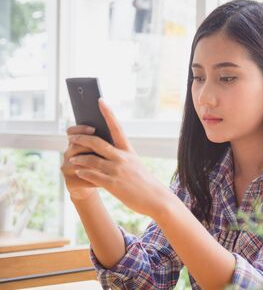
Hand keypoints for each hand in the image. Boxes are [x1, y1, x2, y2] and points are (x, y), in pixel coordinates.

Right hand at [60, 125, 98, 200]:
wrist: (96, 186)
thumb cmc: (102, 166)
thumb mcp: (103, 153)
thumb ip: (104, 144)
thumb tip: (113, 135)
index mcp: (76, 144)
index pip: (72, 131)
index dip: (80, 129)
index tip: (93, 128)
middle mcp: (69, 154)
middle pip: (75, 146)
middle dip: (88, 145)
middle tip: (101, 146)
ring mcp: (67, 168)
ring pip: (77, 162)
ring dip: (91, 162)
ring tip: (105, 163)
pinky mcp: (70, 182)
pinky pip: (81, 178)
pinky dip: (94, 178)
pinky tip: (105, 178)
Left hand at [65, 99, 169, 216]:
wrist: (155, 198)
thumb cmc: (144, 181)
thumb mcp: (135, 164)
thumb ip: (120, 156)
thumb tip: (100, 151)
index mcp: (128, 150)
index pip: (116, 127)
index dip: (108, 113)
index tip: (100, 100)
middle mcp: (122, 158)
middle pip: (97, 143)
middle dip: (81, 139)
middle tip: (71, 138)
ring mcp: (117, 171)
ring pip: (91, 160)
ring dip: (78, 159)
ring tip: (72, 159)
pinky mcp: (112, 184)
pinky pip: (92, 176)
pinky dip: (83, 173)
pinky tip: (78, 172)